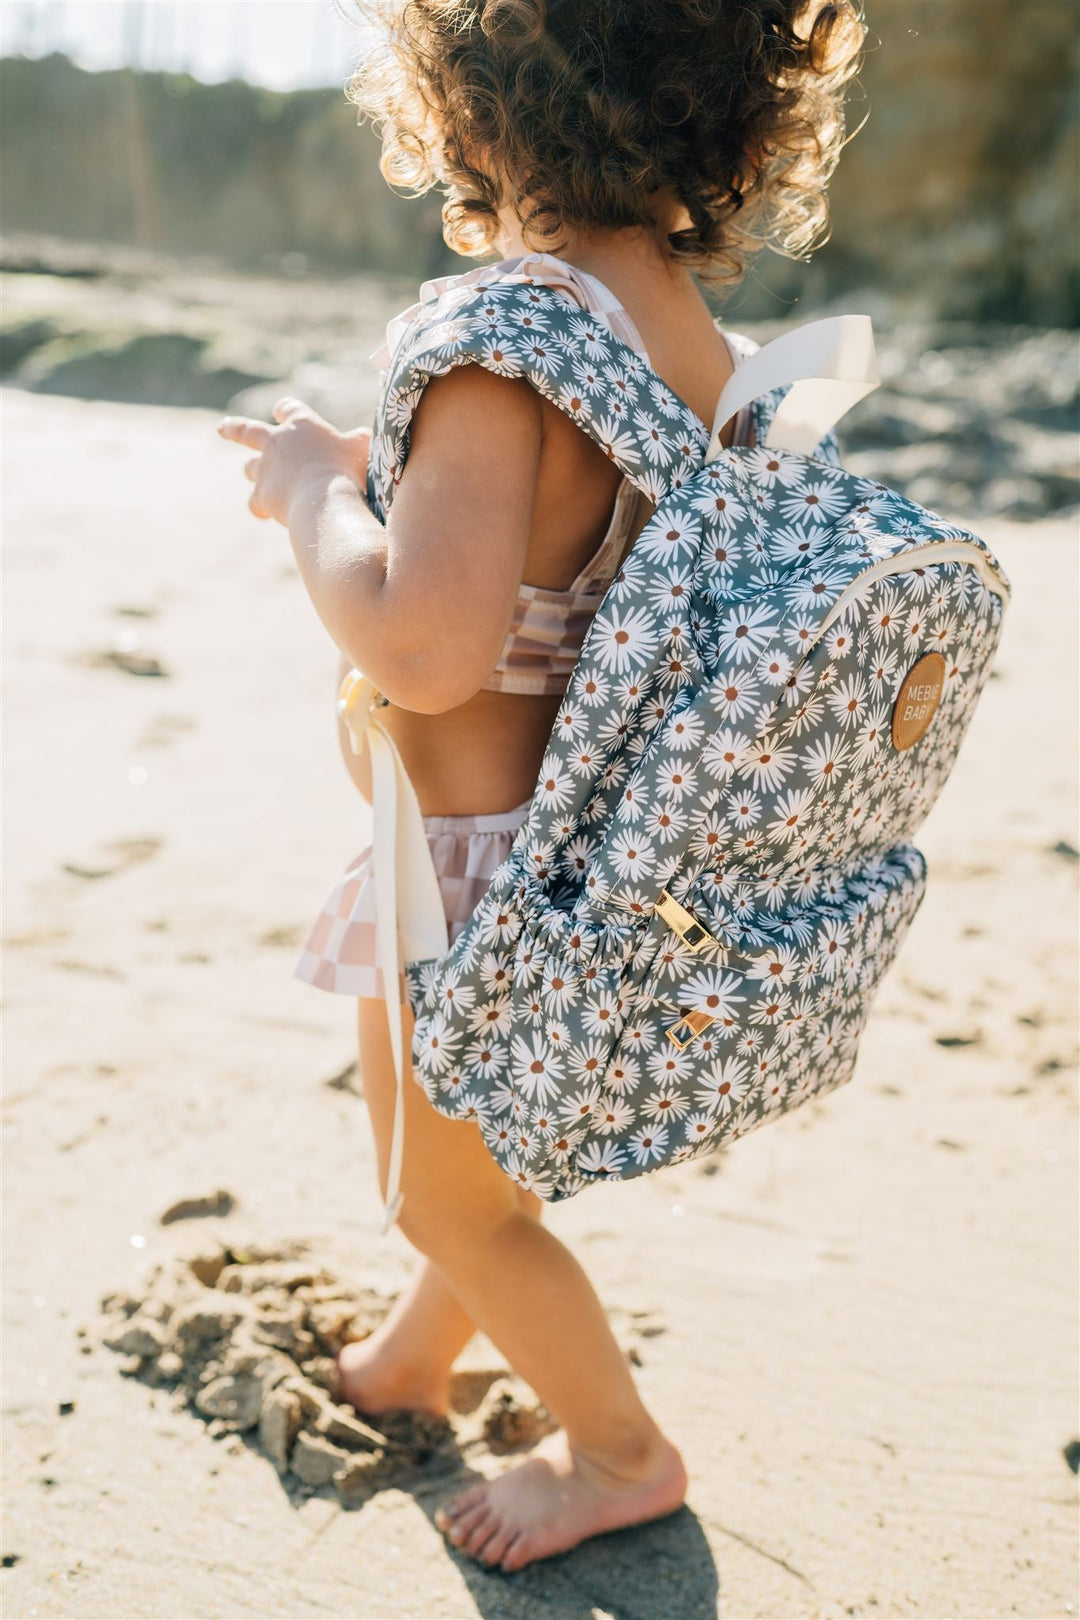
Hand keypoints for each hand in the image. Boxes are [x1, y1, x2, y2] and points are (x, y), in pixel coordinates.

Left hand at [217, 398, 370, 525]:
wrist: (325, 500)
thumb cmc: (348, 469)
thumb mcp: (362, 447)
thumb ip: (360, 439)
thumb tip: (363, 436)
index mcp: (301, 424)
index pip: (288, 408)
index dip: (286, 410)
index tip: (281, 410)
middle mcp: (277, 442)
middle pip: (247, 431)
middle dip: (234, 429)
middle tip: (222, 428)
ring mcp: (265, 469)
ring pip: (250, 468)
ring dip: (254, 472)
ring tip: (258, 478)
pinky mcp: (262, 495)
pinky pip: (254, 502)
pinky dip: (259, 507)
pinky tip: (264, 513)